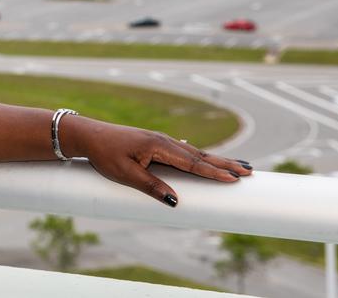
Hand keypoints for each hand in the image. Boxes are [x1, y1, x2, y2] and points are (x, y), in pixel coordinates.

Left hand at [59, 114, 252, 206]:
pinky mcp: (156, 143)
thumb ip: (151, 187)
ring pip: (194, 152)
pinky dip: (201, 156)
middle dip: (225, 165)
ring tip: (238, 166)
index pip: (193, 162)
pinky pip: (184, 151)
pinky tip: (208, 159)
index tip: (235, 179)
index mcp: (158, 147)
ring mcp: (161, 140)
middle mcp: (164, 141)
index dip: (214, 172)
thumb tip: (176, 201)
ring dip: (216, 160)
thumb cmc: (104, 155)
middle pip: (200, 155)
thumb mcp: (125, 175)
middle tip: (249, 172)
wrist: (89, 135)